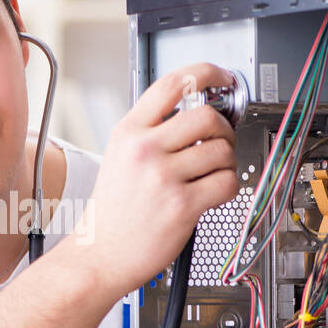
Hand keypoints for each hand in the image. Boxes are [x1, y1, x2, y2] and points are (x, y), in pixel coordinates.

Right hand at [70, 62, 239, 296]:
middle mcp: (144, 149)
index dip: (207, 73)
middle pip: (206, 116)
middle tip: (219, 142)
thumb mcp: (119, 157)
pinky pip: (226, 183)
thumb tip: (198, 115)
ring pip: (222, 150)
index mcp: (128, 132)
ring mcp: (163, 177)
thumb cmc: (113, 211)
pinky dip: (228, 187)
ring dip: (226, 162)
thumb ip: (152, 131)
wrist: (100, 254)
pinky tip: (211, 193)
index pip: (173, 83)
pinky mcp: (182, 205)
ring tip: (210, 174)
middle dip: (223, 129)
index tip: (223, 78)